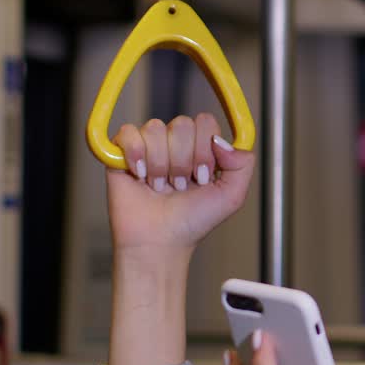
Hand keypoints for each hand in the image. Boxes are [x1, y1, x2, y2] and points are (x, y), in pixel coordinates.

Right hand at [106, 113, 254, 256]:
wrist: (159, 243)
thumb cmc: (192, 223)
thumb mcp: (232, 196)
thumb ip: (243, 163)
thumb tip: (221, 140)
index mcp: (200, 148)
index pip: (205, 122)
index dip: (204, 149)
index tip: (202, 178)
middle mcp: (175, 144)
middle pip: (182, 124)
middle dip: (182, 161)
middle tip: (179, 186)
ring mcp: (148, 146)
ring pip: (156, 128)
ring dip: (160, 165)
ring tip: (160, 187)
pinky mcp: (121, 152)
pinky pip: (129, 132)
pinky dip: (135, 155)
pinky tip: (140, 176)